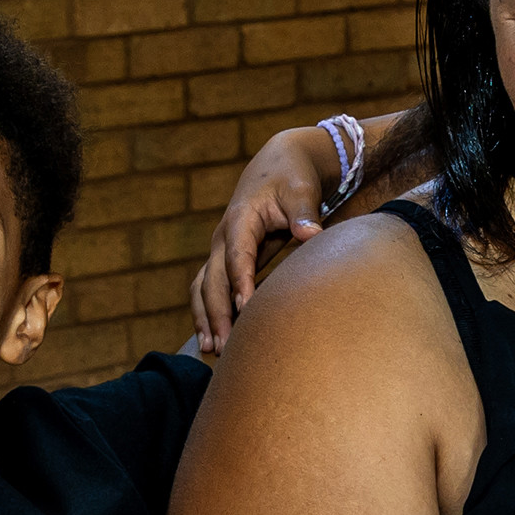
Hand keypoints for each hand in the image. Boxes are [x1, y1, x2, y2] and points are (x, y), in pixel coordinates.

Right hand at [190, 127, 331, 351]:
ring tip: (211, 350)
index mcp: (240, 220)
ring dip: (205, 318)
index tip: (245, 310)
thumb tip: (312, 235)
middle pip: (212, 280)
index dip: (240, 284)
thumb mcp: (301, 189)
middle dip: (217, 313)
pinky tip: (212, 340)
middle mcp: (223, 237)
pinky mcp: (226, 259)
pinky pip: (208, 289)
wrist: (278, 164)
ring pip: (202, 287)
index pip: (237, 257)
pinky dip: (207, 313)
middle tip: (226, 346)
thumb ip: (304, 213)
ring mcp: (221, 249)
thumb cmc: (292, 177)